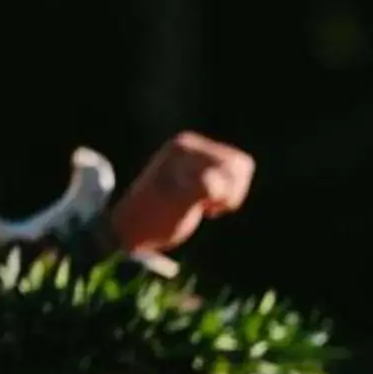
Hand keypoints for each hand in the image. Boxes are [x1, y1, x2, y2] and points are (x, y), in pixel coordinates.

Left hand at [109, 132, 253, 257]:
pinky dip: (225, 195)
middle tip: (206, 206)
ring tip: (205, 205)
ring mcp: (194, 156)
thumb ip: (199, 189)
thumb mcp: (177, 205)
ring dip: (229, 194)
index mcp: (185, 147)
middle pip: (240, 164)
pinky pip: (230, 177)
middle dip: (231, 191)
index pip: (234, 163)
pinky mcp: (197, 169)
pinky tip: (204, 204)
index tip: (206, 206)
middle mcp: (190, 145)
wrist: (132, 228)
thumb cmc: (153, 219)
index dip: (229, 190)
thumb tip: (217, 183)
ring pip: (238, 171)